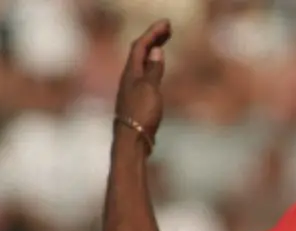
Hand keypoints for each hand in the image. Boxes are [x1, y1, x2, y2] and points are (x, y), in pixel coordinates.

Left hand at [115, 19, 170, 139]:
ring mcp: (131, 90)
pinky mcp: (136, 101)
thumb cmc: (141, 114)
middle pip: (139, 53)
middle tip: (167, 29)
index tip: (167, 23)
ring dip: (152, 52)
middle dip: (152, 39)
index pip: (141, 46)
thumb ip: (153, 69)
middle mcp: (128, 79)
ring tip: (162, 44)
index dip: (153, 33)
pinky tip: (157, 70)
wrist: (132, 141)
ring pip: (141, 64)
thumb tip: (156, 51)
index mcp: (130, 73)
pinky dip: (152, 66)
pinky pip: (144, 76)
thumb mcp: (150, 89)